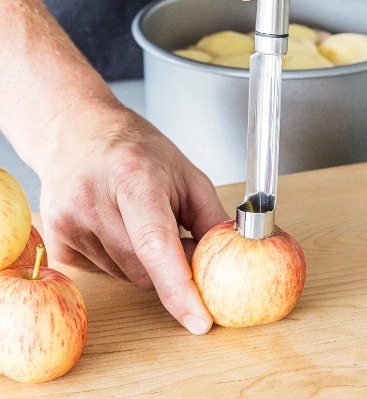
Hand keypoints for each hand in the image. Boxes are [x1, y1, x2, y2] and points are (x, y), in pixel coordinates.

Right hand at [39, 99, 227, 334]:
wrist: (77, 133)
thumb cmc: (136, 150)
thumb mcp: (185, 173)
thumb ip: (211, 220)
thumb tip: (227, 265)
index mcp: (132, 176)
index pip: (155, 242)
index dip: (178, 287)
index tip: (199, 321)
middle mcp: (92, 200)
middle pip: (143, 269)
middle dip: (168, 265)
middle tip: (173, 232)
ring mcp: (68, 223)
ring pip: (124, 274)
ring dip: (142, 260)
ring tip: (134, 216)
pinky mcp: (57, 241)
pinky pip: (102, 272)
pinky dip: (118, 259)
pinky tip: (112, 224)